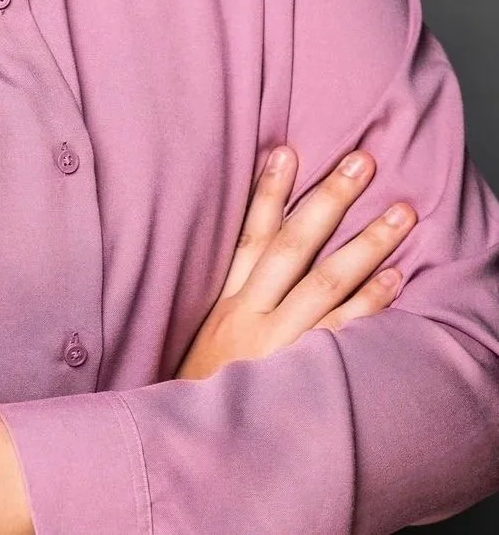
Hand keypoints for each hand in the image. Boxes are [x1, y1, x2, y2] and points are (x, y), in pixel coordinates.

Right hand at [175, 145, 416, 380]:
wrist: (196, 446)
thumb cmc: (206, 387)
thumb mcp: (208, 334)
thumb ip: (235, 292)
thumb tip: (261, 245)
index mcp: (228, 302)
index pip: (249, 234)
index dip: (267, 191)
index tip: (287, 150)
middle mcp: (252, 315)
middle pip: (292, 244)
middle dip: (328, 200)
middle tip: (361, 162)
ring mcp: (280, 344)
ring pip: (325, 281)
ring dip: (365, 243)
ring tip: (400, 212)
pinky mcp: (304, 375)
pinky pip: (343, 332)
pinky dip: (369, 302)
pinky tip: (396, 277)